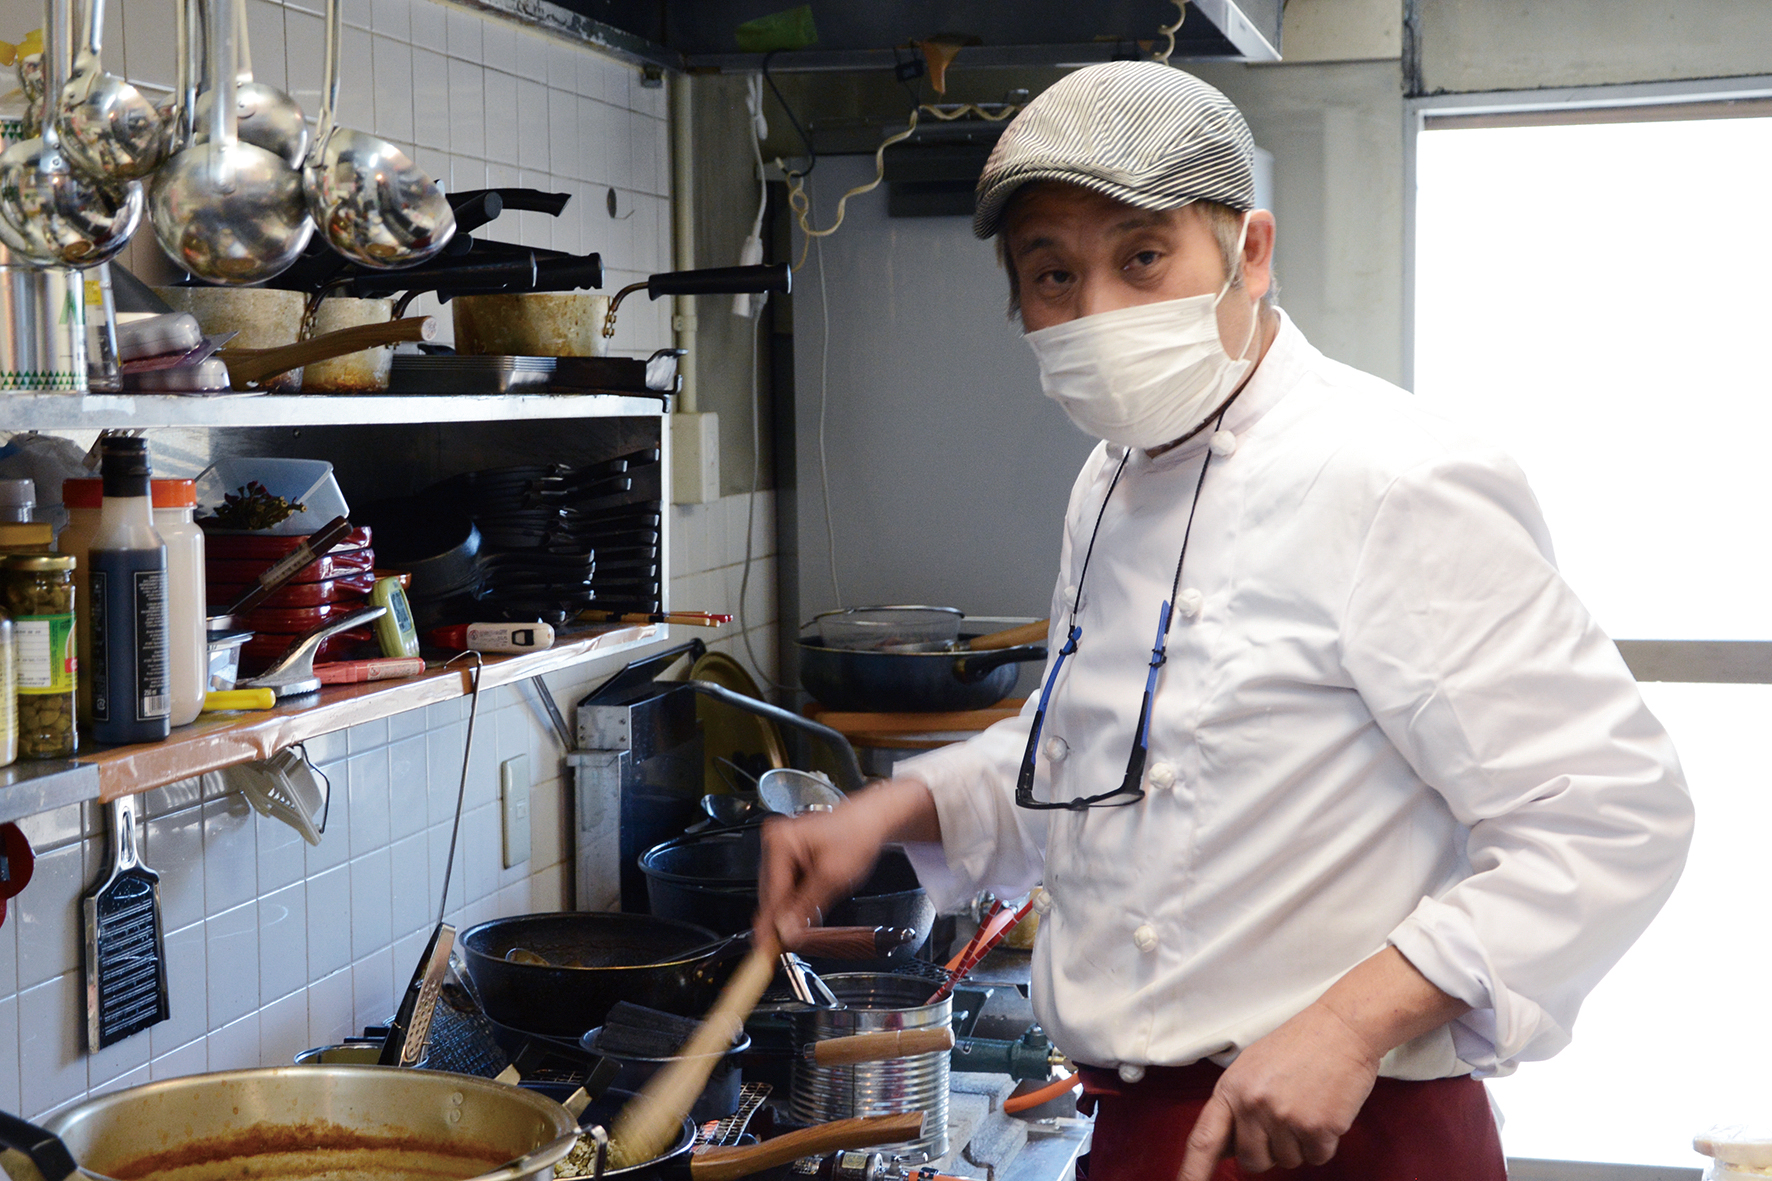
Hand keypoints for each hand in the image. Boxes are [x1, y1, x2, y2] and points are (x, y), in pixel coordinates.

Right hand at [755, 807, 885, 949]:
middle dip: (781, 917)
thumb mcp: (832, 877)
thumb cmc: (857, 836)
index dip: (770, 924)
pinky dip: (796, 898)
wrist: (871, 820)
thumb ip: (806, 906)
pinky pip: (786, 884)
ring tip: (805, 919)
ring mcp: (781, 847)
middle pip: (771, 893)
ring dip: (790, 908)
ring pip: (778, 891)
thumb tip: (787, 929)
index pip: (771, 892)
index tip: (764, 947)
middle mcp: (775, 841)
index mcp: (780, 841)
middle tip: (785, 943)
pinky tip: (808, 905)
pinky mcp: (789, 853)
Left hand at [1177, 1002, 1379, 1178]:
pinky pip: (1317, 1157)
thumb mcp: (1252, 1067)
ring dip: (1300, 1143)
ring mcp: (1285, 1117)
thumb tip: (1225, 1149)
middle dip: (1269, 1151)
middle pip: (1252, 1161)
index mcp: (1231, 1088)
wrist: (1342, 1027)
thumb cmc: (1298, 1045)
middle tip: (1285, 1117)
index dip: (1191, 1173)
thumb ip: (1236, 1105)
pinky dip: (1324, 1142)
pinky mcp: (1317, 1127)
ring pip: (1288, 1161)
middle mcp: (1253, 1105)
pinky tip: (1324, 1110)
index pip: (1203, 1140)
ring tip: (1306, 1103)